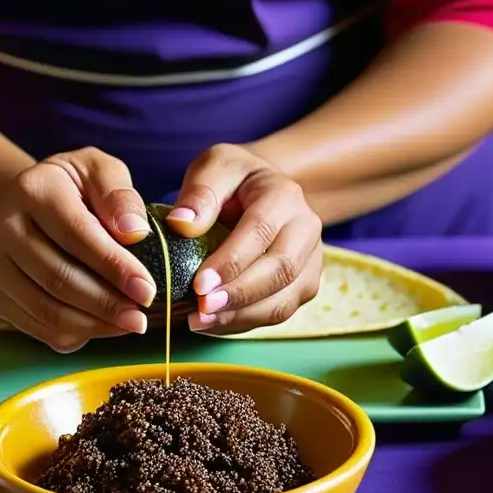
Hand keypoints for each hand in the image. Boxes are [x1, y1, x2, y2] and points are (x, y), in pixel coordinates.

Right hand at [0, 148, 157, 352]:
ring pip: (46, 310)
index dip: (114, 267)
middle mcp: (2, 226)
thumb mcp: (101, 172)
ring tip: (128, 324)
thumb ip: (120, 196)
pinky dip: (74, 335)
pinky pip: (36, 328)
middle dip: (106, 304)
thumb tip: (135, 232)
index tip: (147, 290)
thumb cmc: (76, 188)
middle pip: (57, 278)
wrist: (29, 204)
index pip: (76, 235)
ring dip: (93, 325)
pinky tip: (101, 325)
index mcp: (32, 189)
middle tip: (141, 318)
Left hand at [167, 143, 322, 334]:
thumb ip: (199, 193)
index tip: (199, 284)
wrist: (262, 191)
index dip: (231, 261)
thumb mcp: (214, 168)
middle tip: (201, 308)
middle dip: (238, 295)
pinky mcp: (303, 286)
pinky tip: (213, 325)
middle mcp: (306, 229)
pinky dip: (244, 323)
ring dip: (241, 316)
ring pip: (283, 299)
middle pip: (280, 271)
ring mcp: (310, 261)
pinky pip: (278, 313)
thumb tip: (182, 224)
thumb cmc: (233, 180)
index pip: (261, 231)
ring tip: (201, 322)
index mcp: (284, 195)